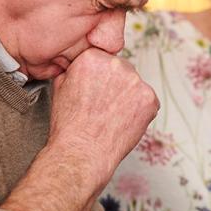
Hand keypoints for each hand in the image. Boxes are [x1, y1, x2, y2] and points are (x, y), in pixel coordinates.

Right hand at [48, 48, 158, 188]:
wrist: (82, 152)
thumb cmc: (70, 126)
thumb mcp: (60, 87)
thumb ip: (73, 70)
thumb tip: (78, 67)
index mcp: (93, 58)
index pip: (104, 58)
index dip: (100, 76)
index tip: (98, 88)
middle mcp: (116, 65)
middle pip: (122, 69)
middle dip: (116, 84)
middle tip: (104, 104)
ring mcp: (135, 81)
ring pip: (135, 85)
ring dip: (128, 97)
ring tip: (112, 115)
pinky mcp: (149, 99)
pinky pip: (148, 101)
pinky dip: (141, 111)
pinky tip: (124, 120)